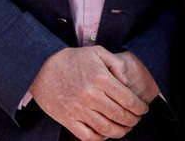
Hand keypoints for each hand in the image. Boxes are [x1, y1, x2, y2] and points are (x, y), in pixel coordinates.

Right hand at [30, 46, 148, 140]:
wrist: (41, 69)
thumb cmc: (72, 60)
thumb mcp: (96, 52)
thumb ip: (116, 64)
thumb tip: (127, 83)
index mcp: (100, 78)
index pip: (128, 99)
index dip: (139, 107)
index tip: (143, 109)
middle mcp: (91, 95)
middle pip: (120, 115)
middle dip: (133, 120)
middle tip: (136, 119)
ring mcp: (79, 109)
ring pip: (107, 129)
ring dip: (121, 131)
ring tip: (126, 128)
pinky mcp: (68, 119)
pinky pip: (89, 136)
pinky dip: (101, 138)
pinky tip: (107, 133)